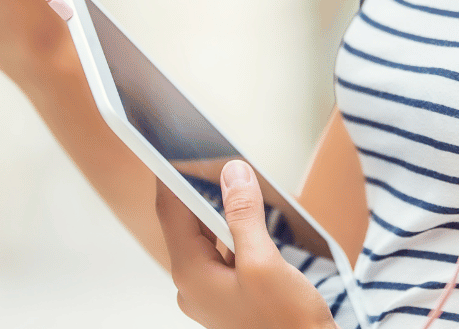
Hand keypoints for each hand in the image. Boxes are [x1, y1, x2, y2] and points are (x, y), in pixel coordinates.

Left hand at [156, 159, 335, 328]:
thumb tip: (232, 174)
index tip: (170, 148)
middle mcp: (193, 285)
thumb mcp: (265, 263)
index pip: (171, 212)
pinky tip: (248, 222)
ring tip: (232, 183)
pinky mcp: (228, 297)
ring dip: (218, 212)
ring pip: (205, 239)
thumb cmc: (287, 324)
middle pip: (187, 224)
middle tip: (209, 158)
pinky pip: (220, 255)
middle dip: (198, 190)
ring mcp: (210, 294)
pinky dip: (231, 234)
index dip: (170, 176)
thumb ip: (244, 215)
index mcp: (192, 275)